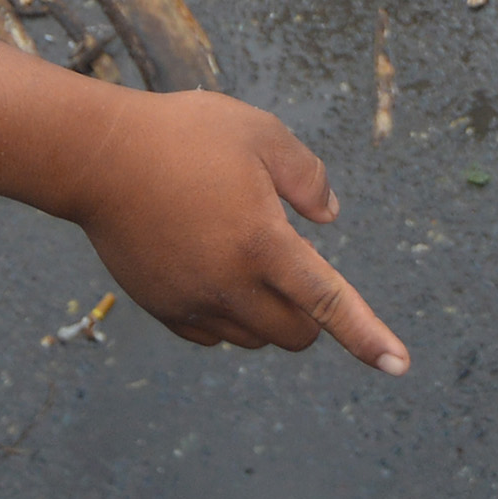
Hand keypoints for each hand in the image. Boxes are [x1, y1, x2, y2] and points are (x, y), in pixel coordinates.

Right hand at [67, 88, 407, 373]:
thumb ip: (307, 176)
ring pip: (252, 338)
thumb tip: (327, 218)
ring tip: (241, 253)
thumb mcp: (260, 133)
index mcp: (262, 243)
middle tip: (293, 266)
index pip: (328, 302)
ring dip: (266, 313)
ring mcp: (192, 302)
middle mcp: (229, 285)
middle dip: (308, 314)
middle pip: (292, 335)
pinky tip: (212, 269)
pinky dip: (226, 317)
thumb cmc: (184, 135)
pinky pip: (212, 335)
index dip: (368, 336)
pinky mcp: (162, 308)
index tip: (399, 366)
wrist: (98, 156)